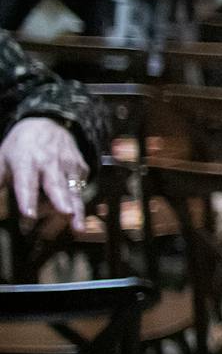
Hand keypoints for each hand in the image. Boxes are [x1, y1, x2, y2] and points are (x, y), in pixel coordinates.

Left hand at [0, 118, 88, 236]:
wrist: (48, 124)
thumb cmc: (20, 146)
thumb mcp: (2, 159)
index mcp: (26, 160)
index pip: (27, 183)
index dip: (28, 200)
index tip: (28, 215)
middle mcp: (50, 163)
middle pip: (57, 185)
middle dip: (62, 201)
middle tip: (66, 214)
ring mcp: (69, 166)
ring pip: (73, 192)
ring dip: (75, 212)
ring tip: (78, 229)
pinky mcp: (82, 169)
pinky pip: (79, 190)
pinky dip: (74, 205)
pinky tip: (69, 219)